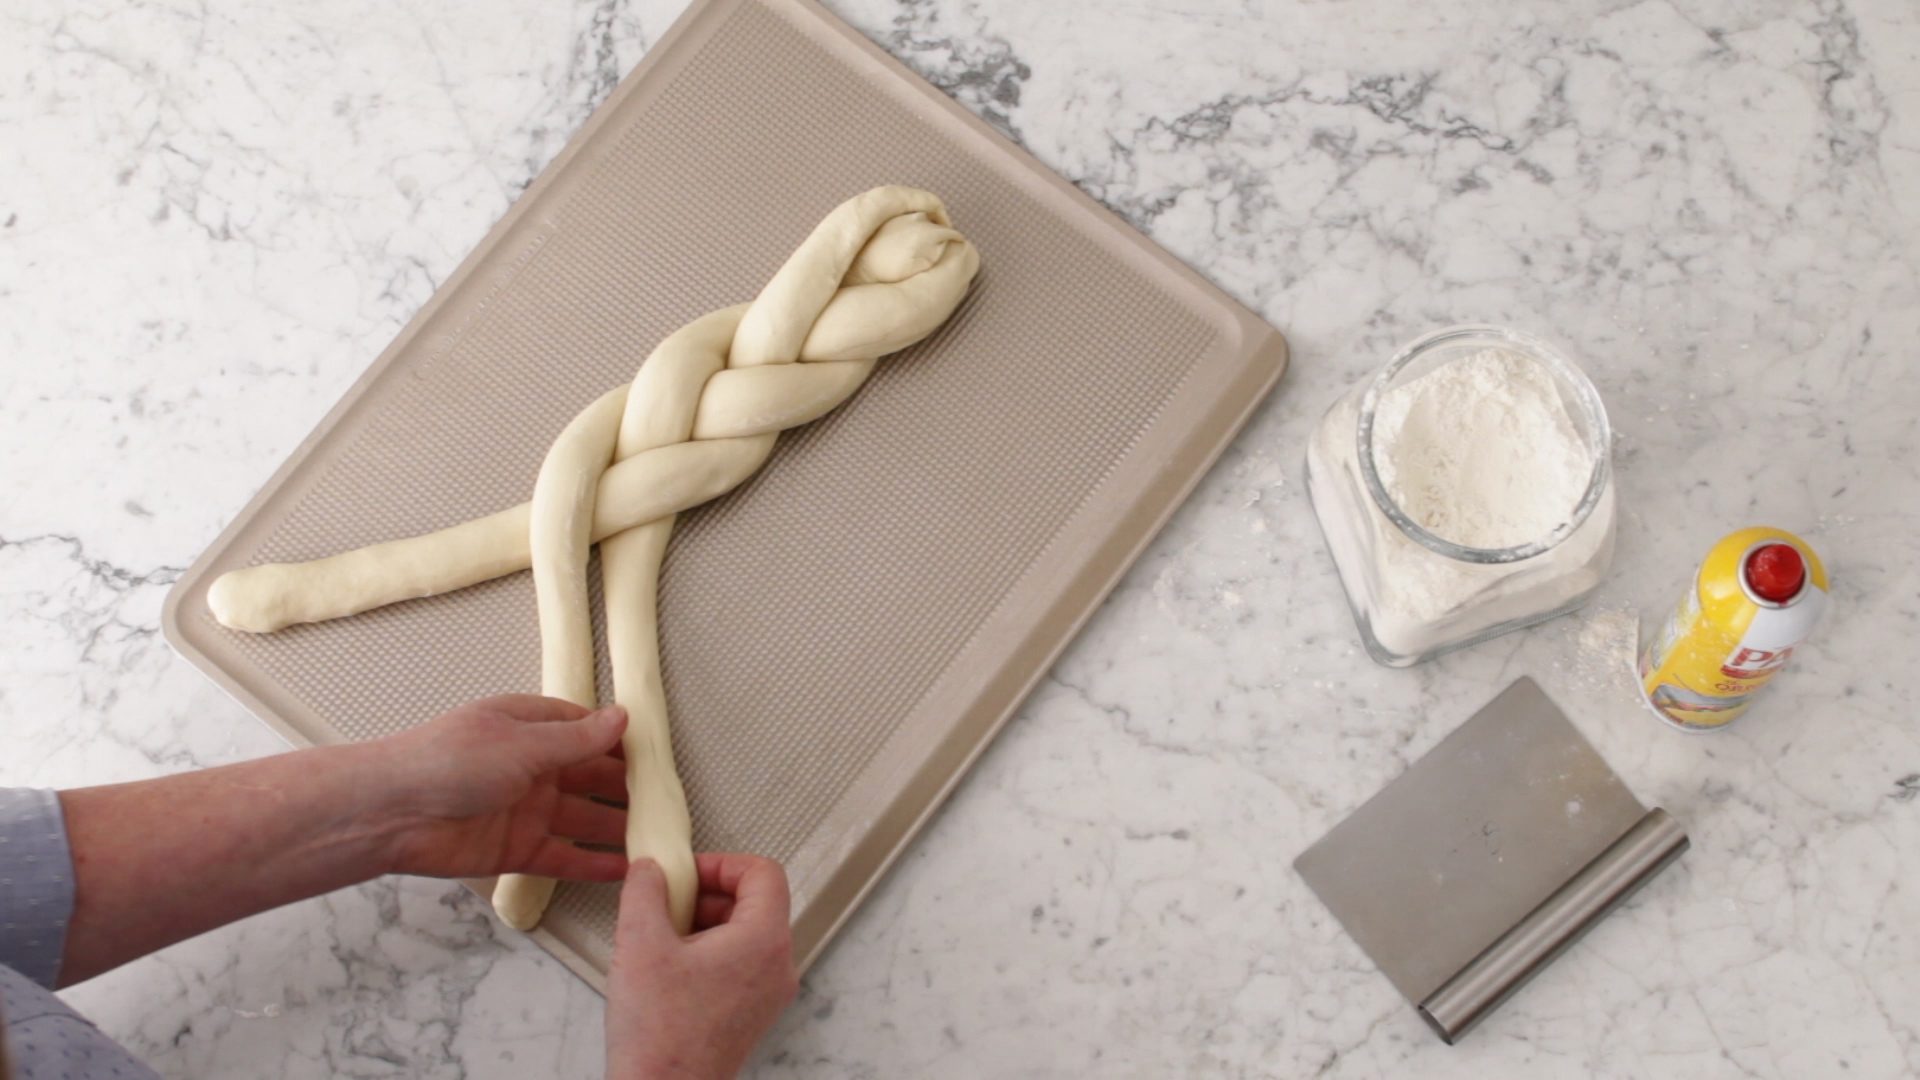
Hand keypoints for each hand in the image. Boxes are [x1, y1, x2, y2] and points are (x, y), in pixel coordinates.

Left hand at [364, 694, 632, 881]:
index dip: (618, 742)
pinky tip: (625, 869)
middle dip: (627, 787)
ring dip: (617, 827)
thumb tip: (622, 718)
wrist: (392, 813)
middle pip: (590, 777)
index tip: (658, 753)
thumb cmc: (450, 760)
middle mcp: (530, 767)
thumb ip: (577, 739)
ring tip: (658, 838)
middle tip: (669, 800)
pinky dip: (593, 862)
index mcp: (528, 727)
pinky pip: (563, 855)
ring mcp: (525, 809)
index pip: (584, 730)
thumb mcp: (522, 741)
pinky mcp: (516, 849)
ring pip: (583, 818)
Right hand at [607, 854, 798, 1078]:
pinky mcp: (752, 1014)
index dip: (722, 863)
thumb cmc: (660, 1035)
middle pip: (755, 903)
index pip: (764, 873)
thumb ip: (645, 891)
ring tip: (662, 941)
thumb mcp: (640, 943)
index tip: (687, 874)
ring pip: (745, 934)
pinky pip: (739, 964)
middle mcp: (778, 966)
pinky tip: (669, 970)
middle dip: (707, 895)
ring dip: (704, 924)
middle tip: (667, 906)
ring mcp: (768, 994)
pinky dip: (708, 954)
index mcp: (764, 941)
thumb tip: (650, 869)